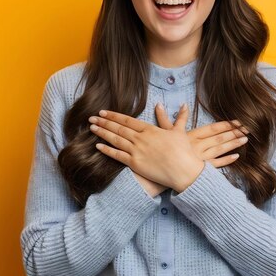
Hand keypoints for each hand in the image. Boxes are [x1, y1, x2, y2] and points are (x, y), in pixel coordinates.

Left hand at [88, 106, 203, 192]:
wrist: (183, 170)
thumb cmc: (183, 151)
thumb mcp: (179, 131)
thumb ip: (178, 118)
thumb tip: (184, 105)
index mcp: (150, 129)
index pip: (127, 120)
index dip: (114, 115)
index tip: (103, 112)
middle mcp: (141, 138)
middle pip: (118, 128)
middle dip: (104, 122)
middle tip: (92, 117)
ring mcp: (137, 150)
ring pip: (115, 139)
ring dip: (102, 133)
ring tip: (92, 127)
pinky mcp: (135, 163)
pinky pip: (117, 155)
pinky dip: (107, 150)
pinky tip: (97, 146)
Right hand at [155, 104, 248, 166]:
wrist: (157, 172)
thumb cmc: (161, 151)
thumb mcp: (164, 133)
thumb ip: (165, 119)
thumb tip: (160, 104)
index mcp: (192, 136)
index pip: (213, 128)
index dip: (226, 124)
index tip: (238, 121)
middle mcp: (198, 146)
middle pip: (220, 137)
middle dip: (234, 132)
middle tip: (249, 128)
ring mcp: (200, 158)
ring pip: (220, 149)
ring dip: (233, 144)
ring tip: (245, 139)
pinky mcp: (200, 169)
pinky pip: (216, 165)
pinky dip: (226, 160)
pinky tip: (236, 157)